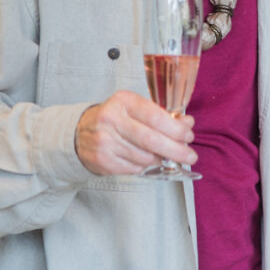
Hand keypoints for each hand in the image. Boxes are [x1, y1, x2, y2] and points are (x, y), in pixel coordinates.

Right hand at [76, 92, 194, 174]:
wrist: (79, 133)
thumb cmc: (116, 119)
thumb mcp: (136, 108)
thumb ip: (162, 115)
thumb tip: (187, 124)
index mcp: (123, 102)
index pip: (155, 117)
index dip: (176, 129)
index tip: (189, 136)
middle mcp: (111, 120)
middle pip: (151, 140)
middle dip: (176, 150)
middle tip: (190, 156)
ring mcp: (104, 141)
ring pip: (144, 156)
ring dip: (161, 159)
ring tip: (166, 156)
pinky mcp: (102, 160)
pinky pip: (134, 167)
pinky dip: (145, 166)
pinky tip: (146, 160)